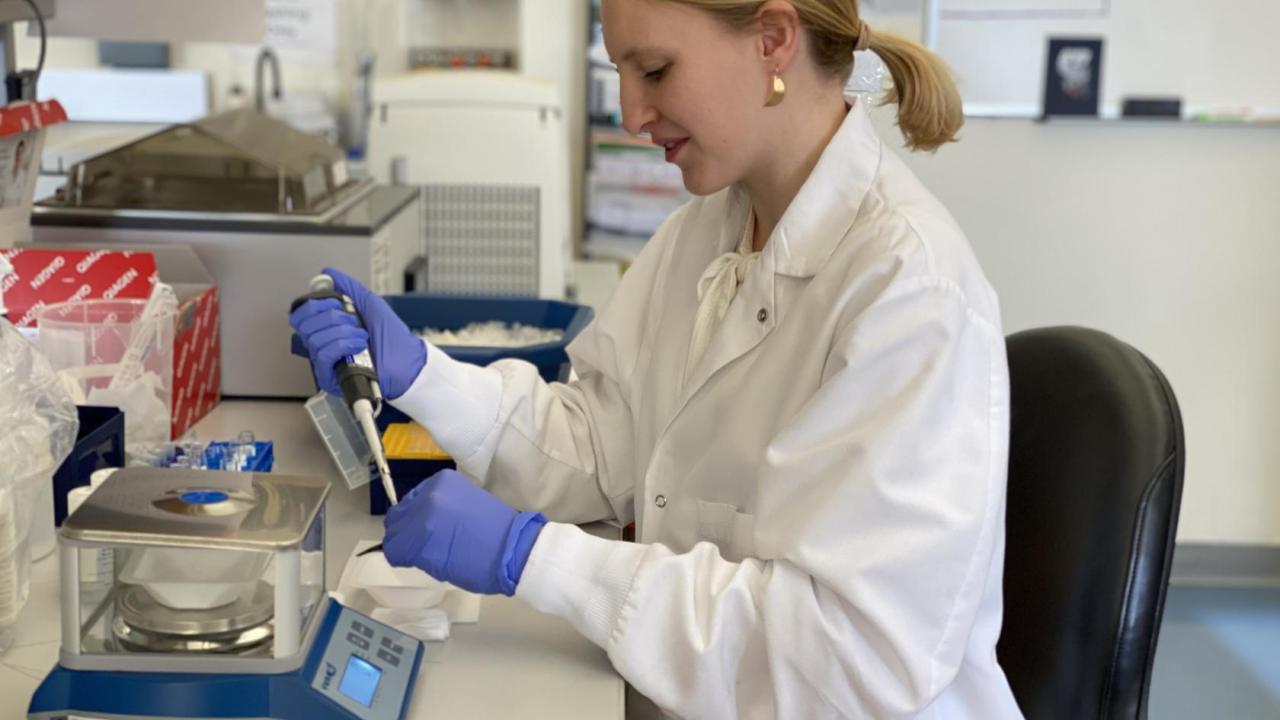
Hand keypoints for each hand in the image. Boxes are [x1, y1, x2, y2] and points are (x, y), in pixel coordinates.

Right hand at [288, 267, 425, 398]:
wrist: (407, 361)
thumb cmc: (392, 337)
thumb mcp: (370, 304)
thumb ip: (348, 287)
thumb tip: (328, 273)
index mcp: (327, 326)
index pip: (301, 315)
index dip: (314, 305)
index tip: (336, 303)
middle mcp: (323, 342)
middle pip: (304, 325)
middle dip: (332, 317)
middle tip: (353, 320)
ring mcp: (326, 360)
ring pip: (315, 339)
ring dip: (343, 332)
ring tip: (362, 335)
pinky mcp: (330, 376)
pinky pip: (323, 354)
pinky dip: (343, 344)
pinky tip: (358, 345)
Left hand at [382, 469, 546, 595]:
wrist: (514, 549)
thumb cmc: (497, 531)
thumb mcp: (465, 504)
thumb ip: (441, 507)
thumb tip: (422, 523)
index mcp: (441, 481)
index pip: (409, 501)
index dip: (415, 520)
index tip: (430, 532)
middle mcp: (427, 495)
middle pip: (397, 518)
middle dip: (407, 534)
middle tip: (427, 547)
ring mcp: (421, 518)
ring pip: (394, 537)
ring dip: (408, 548)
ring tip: (432, 555)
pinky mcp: (418, 543)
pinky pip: (396, 553)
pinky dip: (407, 560)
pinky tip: (429, 563)